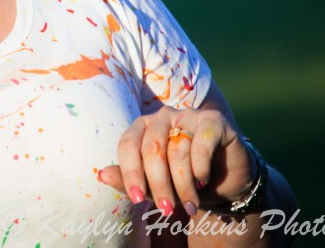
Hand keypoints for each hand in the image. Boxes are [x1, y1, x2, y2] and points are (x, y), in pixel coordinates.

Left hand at [98, 106, 255, 216]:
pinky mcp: (213, 121)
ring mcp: (189, 115)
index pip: (128, 144)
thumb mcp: (154, 186)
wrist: (223, 183)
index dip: (130, 172)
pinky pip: (201, 144)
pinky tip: (202, 181)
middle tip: (166, 209)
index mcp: (143, 126)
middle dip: (157, 184)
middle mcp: (163, 116)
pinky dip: (200, 167)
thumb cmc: (183, 181)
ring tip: (189, 204)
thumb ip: (129, 180)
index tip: (136, 199)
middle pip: (152, 149)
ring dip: (182, 184)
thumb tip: (101, 175)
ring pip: (178, 151)